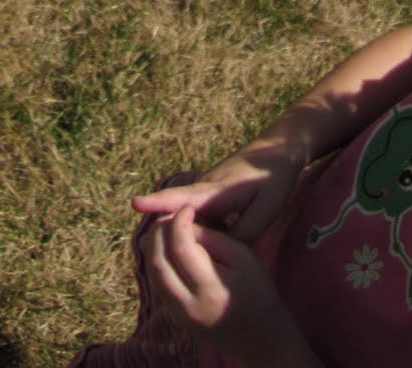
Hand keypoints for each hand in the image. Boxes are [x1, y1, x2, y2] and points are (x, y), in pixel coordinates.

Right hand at [133, 140, 305, 247]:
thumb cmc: (274, 178)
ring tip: (210, 247)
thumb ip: (243, 233)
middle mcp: (203, 189)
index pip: (181, 199)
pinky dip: (207, 231)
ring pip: (193, 220)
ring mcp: (206, 191)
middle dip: (173, 237)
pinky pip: (201, 217)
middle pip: (180, 218)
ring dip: (195, 237)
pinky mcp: (211, 195)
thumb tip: (220, 252)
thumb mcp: (267, 210)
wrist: (278, 149)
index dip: (157, 202)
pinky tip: (223, 241)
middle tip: (176, 262)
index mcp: (215, 191)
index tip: (133, 202)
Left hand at [145, 205, 297, 366]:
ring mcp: (179, 315)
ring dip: (155, 245)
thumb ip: (212, 239)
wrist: (260, 337)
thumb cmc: (257, 292)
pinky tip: (170, 246)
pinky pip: (159, 283)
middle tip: (172, 213)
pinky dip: (159, 260)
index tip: (188, 207)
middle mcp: (188, 305)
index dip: (179, 221)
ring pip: (153, 272)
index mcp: (210, 289)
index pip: (180, 248)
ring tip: (169, 226)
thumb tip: (183, 223)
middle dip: (159, 231)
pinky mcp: (176, 318)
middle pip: (158, 261)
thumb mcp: (243, 258)